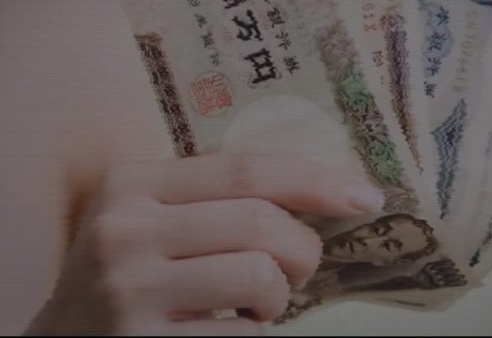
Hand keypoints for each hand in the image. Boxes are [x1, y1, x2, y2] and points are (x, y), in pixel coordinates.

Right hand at [24, 154, 383, 335]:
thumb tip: (322, 190)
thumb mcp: (151, 219)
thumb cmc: (128, 275)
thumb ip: (213, 198)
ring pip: (260, 277)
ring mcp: (130, 292)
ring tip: (256, 303)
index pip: (244, 169)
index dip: (315, 180)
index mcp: (132, 184)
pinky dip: (255, 332)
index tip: (367, 195)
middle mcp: (125, 231)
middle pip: (262, 223)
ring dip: (279, 296)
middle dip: (303, 250)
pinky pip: (245, 335)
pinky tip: (226, 329)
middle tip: (296, 269)